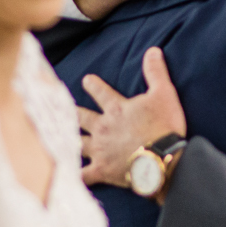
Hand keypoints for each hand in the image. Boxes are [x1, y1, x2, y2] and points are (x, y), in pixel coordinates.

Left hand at [78, 48, 186, 187]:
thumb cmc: (163, 127)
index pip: (100, 92)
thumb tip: (152, 50)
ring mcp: (100, 150)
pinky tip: (67, 176)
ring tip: (61, 137)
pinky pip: (84, 175)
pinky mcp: (102, 170)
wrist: (161, 161)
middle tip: (66, 109)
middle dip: (74, 112)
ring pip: (78, 143)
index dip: (93, 85)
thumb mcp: (164, 94)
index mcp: (116, 109)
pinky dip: (76, 175)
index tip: (86, 80)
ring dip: (70, 139)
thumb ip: (156, 72)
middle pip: (82, 117)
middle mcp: (102, 128)